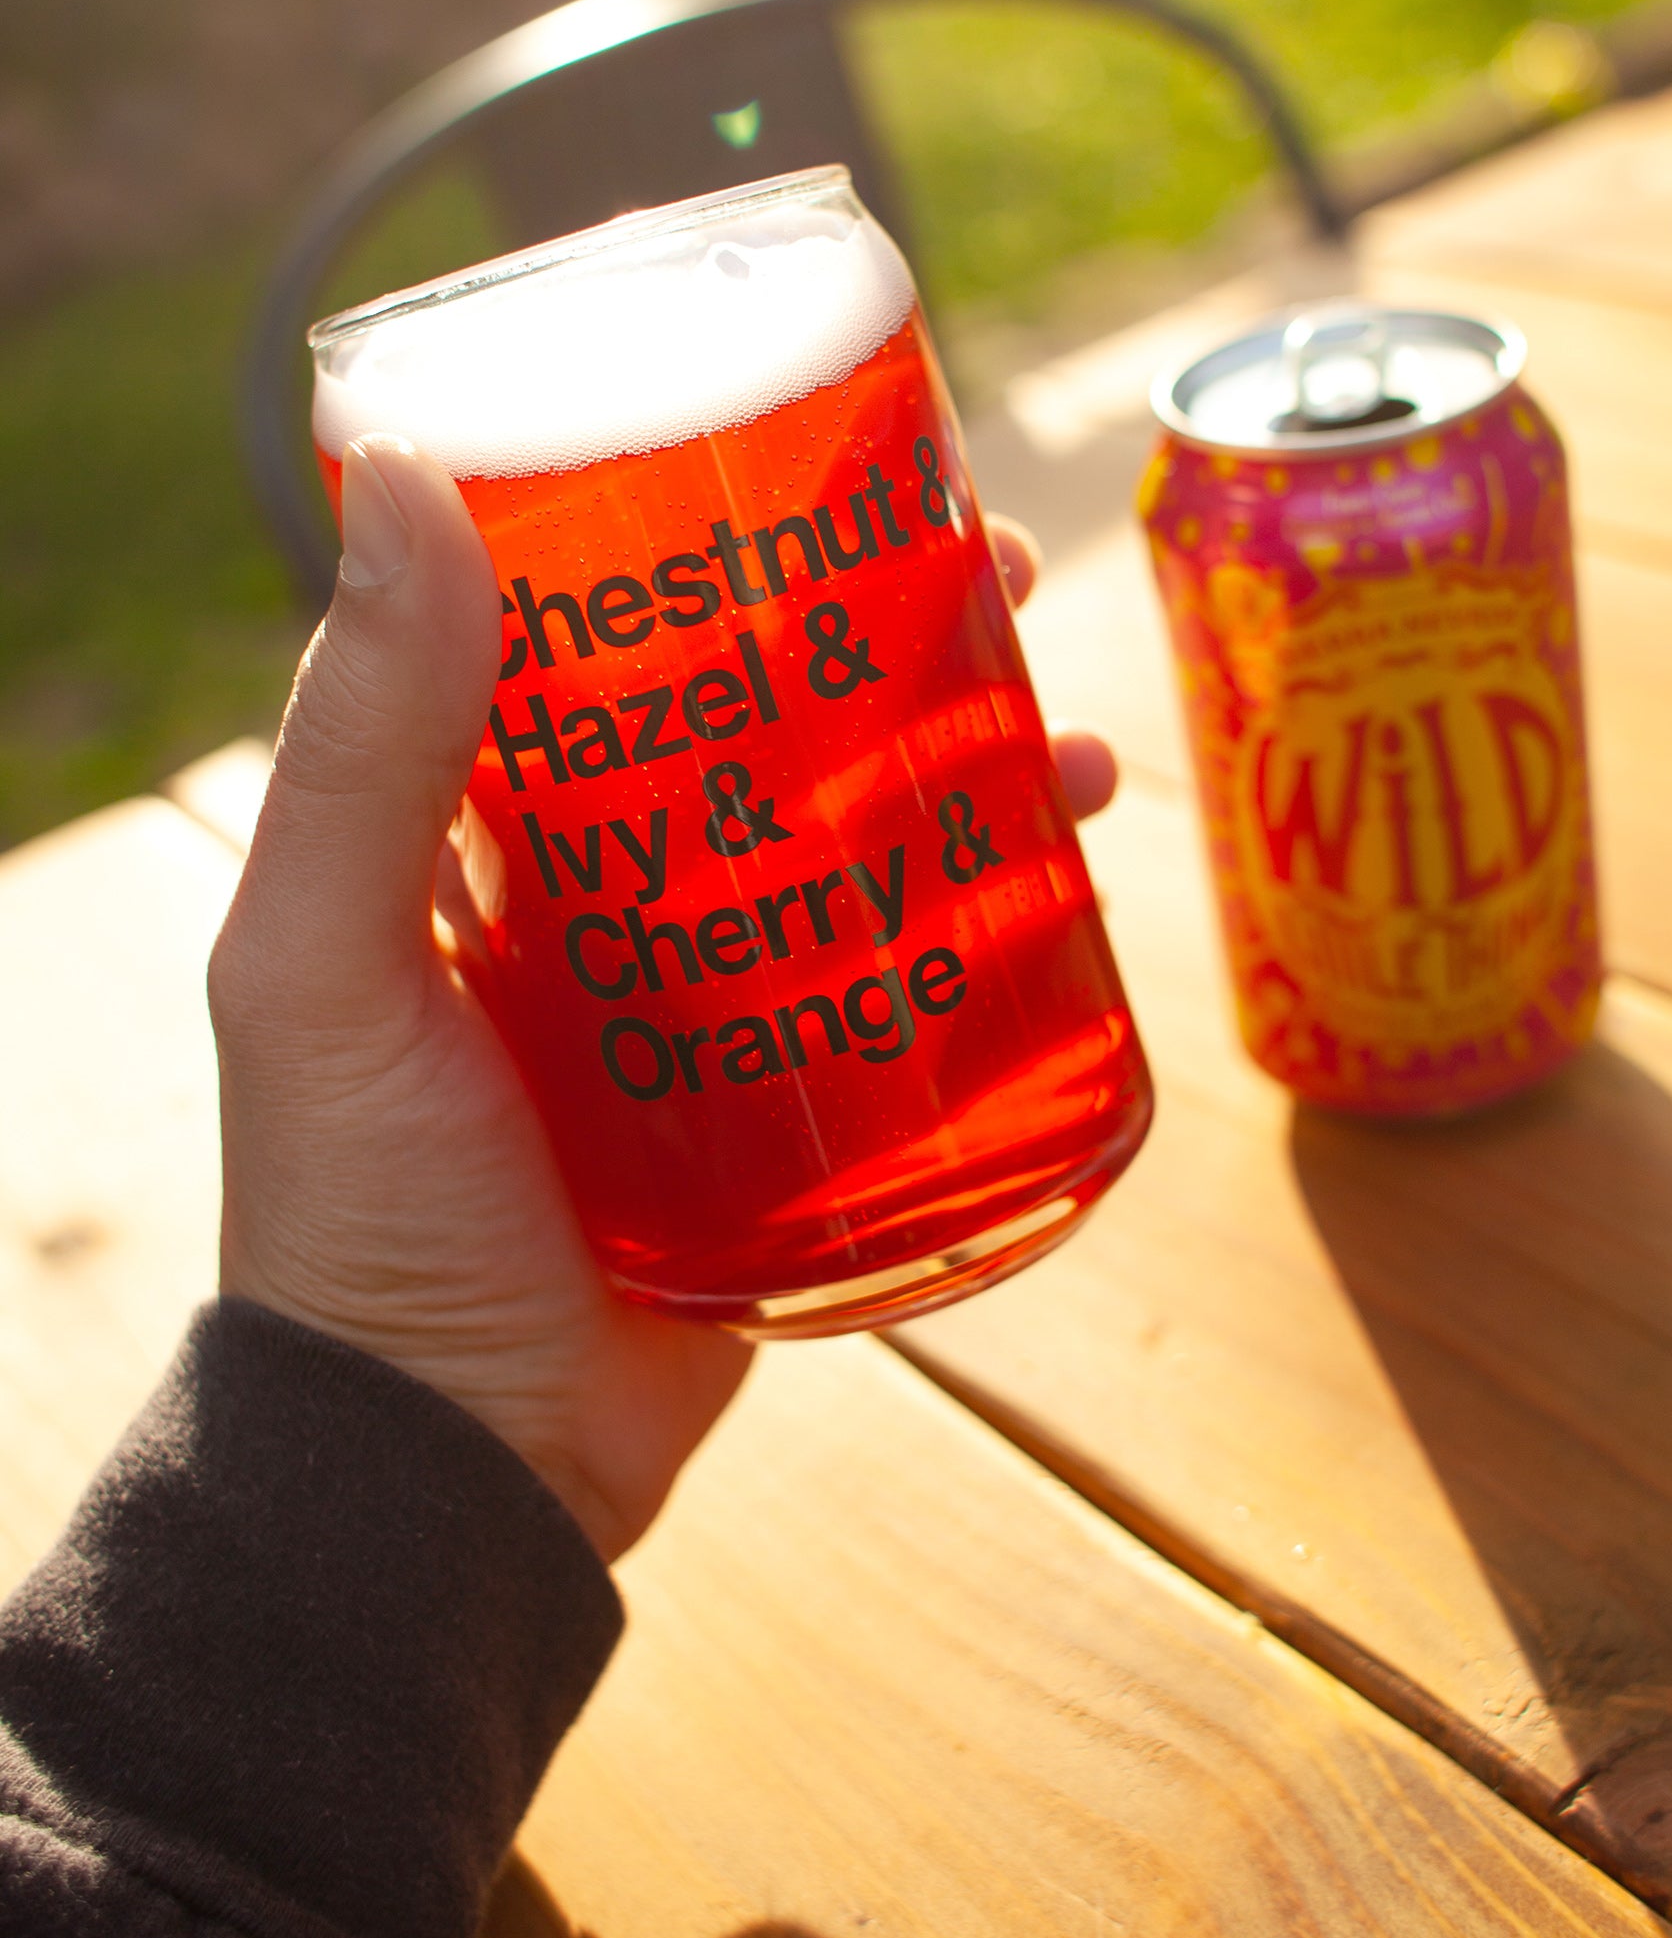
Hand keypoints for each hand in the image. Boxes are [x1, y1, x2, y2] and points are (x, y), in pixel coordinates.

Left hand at [209, 438, 1114, 1562]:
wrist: (459, 1472)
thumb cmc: (358, 1220)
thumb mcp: (328, 967)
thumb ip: (363, 745)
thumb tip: (401, 476)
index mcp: (485, 837)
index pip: (610, 635)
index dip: (718, 538)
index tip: (823, 465)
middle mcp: (608, 898)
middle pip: (775, 720)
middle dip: (894, 637)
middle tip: (1001, 568)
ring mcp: (715, 1004)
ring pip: (869, 840)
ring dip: (978, 769)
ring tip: (1073, 739)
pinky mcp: (803, 1110)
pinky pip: (917, 988)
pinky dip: (1002, 928)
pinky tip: (1077, 886)